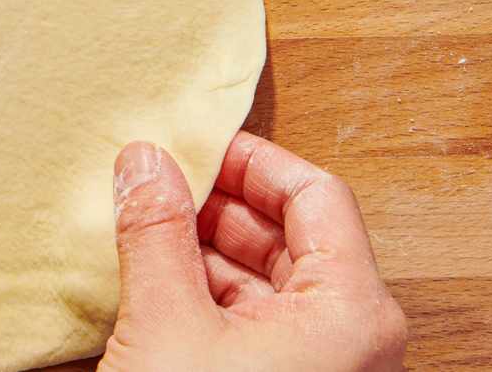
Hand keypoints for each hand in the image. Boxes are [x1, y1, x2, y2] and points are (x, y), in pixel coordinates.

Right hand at [98, 131, 406, 371]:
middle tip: (153, 179)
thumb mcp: (167, 321)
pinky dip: (203, 292)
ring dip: (201, 247)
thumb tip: (144, 160)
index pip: (316, 196)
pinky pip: (252, 323)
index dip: (252, 161)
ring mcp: (321, 370)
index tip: (193, 142)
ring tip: (139, 226)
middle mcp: (350, 337)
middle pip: (290, 236)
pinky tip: (151, 279)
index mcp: (351, 309)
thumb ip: (155, 230)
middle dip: (215, 203)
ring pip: (265, 280)